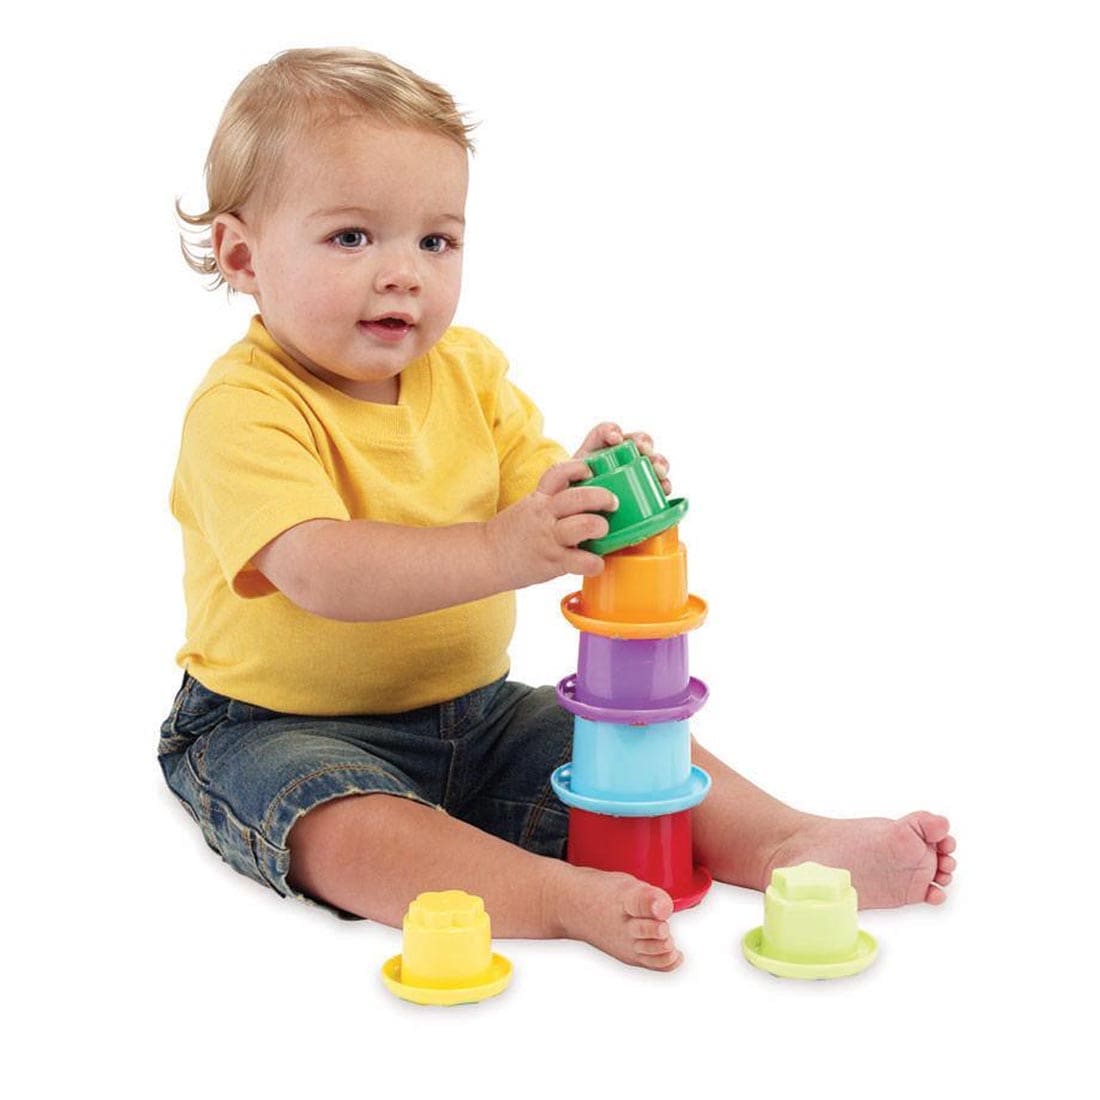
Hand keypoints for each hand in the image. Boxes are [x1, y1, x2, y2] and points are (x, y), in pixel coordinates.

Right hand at [486, 459, 616, 588]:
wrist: (486, 557)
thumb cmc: (514, 533)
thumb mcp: (530, 508)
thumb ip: (553, 501)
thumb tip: (588, 498)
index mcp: (539, 499)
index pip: (558, 473)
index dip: (577, 468)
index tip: (590, 471)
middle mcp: (545, 515)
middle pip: (577, 497)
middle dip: (602, 497)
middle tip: (612, 502)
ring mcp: (550, 539)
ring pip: (583, 525)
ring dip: (599, 526)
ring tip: (603, 529)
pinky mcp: (553, 562)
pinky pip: (581, 561)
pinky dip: (594, 563)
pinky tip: (596, 563)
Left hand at [573, 421, 671, 495]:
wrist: (578, 522)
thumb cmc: (571, 503)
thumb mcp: (565, 490)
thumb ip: (568, 486)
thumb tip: (577, 490)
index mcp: (596, 452)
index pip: (605, 433)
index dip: (611, 432)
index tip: (614, 440)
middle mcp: (619, 458)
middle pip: (635, 441)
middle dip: (643, 442)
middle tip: (644, 451)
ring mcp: (635, 473)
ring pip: (651, 458)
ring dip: (658, 461)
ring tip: (658, 470)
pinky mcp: (646, 490)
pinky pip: (659, 482)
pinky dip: (663, 483)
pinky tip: (664, 488)